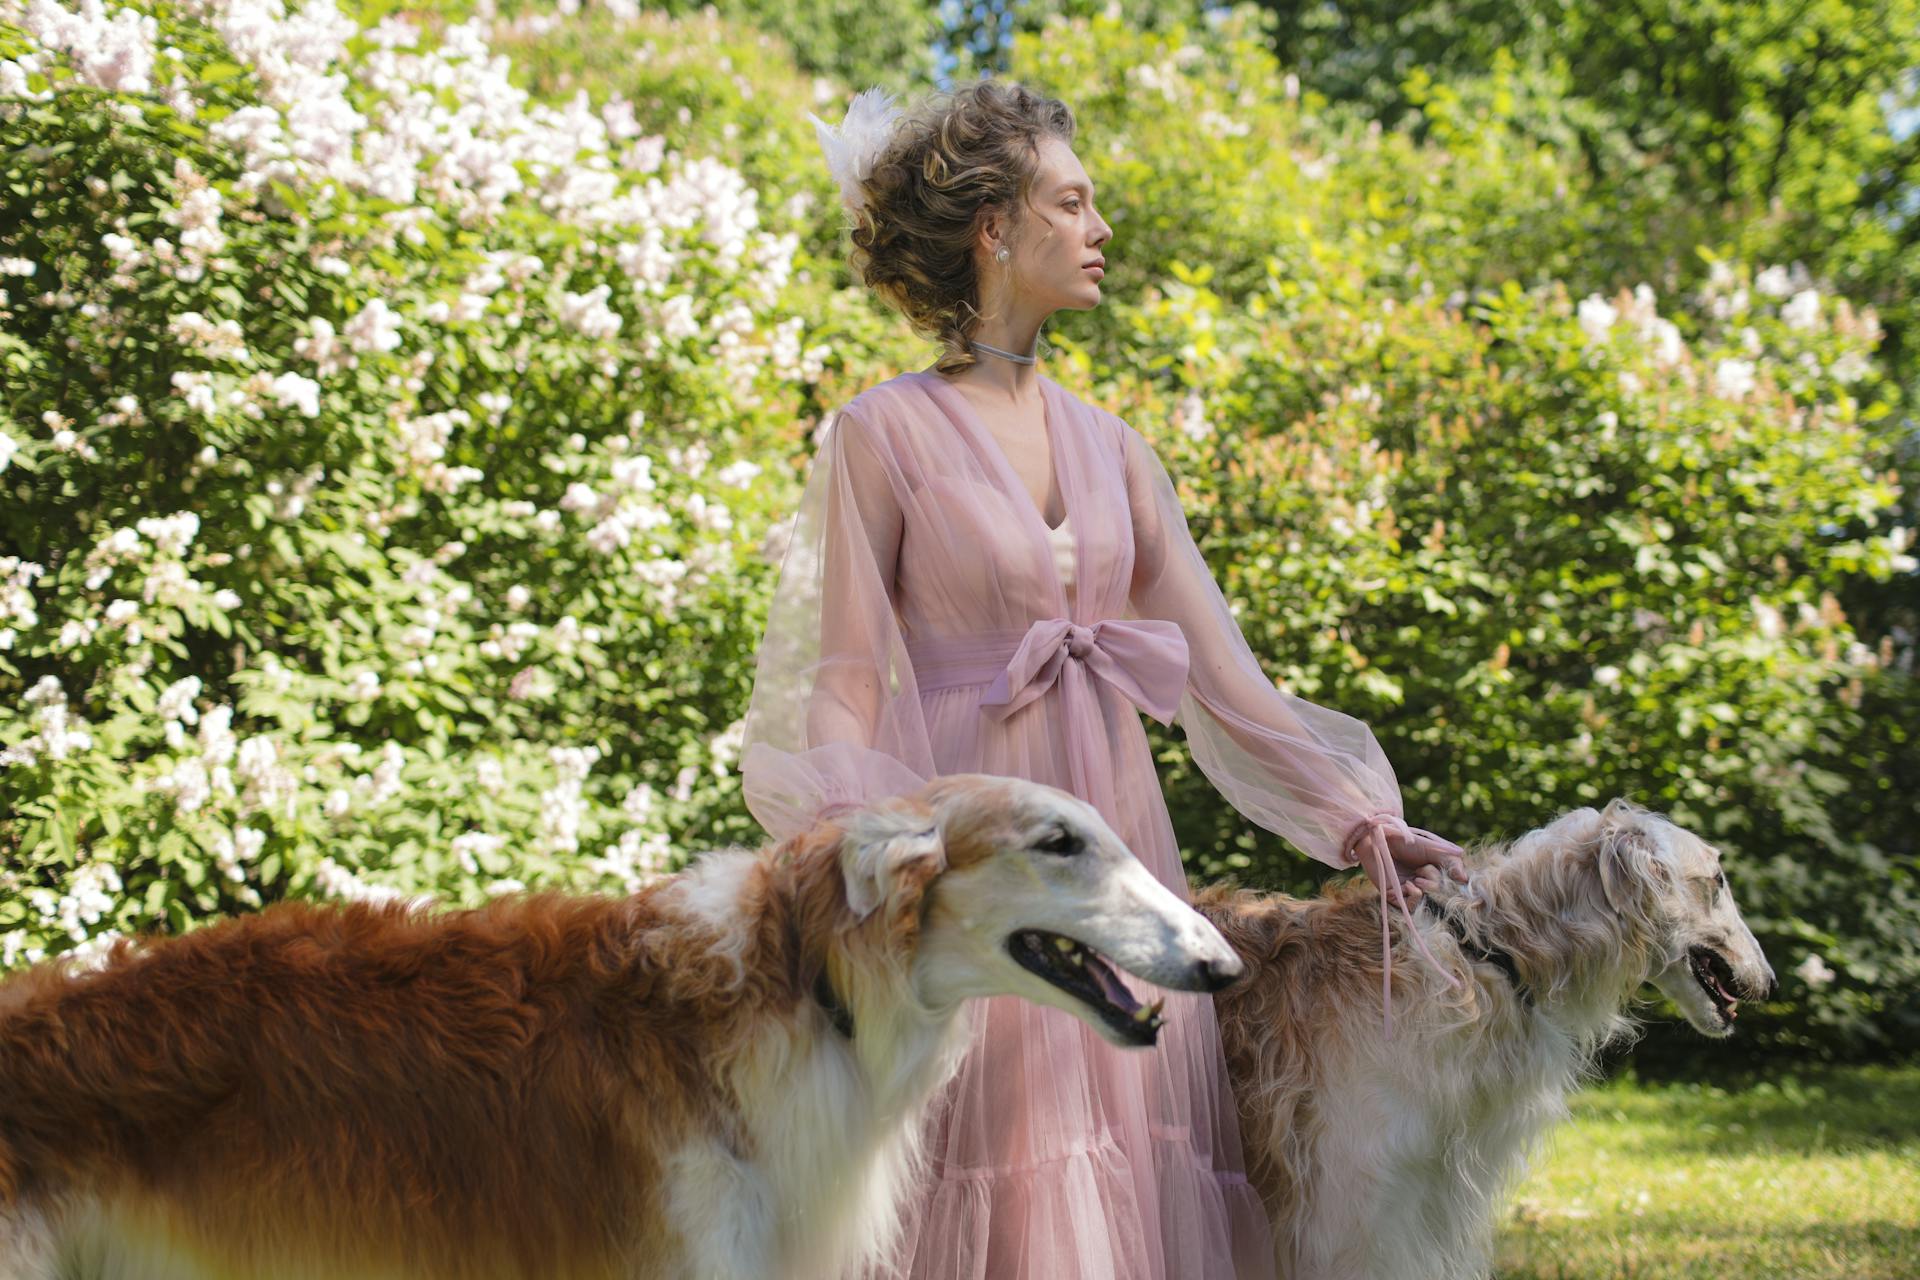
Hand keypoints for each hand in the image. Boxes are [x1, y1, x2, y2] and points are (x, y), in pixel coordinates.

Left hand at [1344, 815, 1468, 908]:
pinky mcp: (1396, 897)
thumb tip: (1465, 879)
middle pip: (1441, 896)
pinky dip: (1414, 896)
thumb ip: (1450, 862)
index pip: (1452, 887)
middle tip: (1423, 870)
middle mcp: (1424, 885)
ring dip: (1426, 890)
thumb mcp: (1432, 849)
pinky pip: (1411, 907)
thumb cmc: (1404, 842)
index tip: (1452, 875)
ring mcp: (1410, 892)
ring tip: (1416, 878)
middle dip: (1435, 882)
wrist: (1379, 839)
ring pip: (1428, 903)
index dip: (1453, 883)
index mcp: (1435, 874)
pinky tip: (1409, 884)